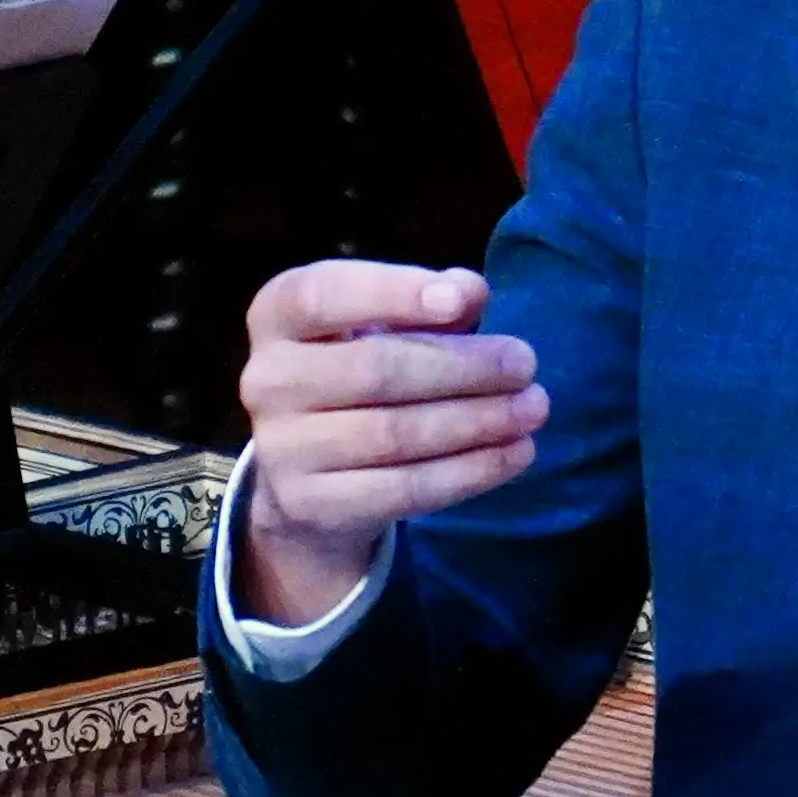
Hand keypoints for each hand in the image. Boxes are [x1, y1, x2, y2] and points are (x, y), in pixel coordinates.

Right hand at [232, 259, 544, 622]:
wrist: (309, 476)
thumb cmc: (358, 376)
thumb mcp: (386, 326)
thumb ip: (430, 301)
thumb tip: (471, 291)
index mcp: (276, 316)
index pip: (324, 294)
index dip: (393, 293)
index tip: (462, 302)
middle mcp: (265, 379)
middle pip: (374, 370)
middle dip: (462, 367)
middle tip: (525, 365)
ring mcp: (282, 448)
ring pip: (394, 434)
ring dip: (477, 421)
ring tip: (532, 409)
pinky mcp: (309, 505)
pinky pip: (403, 489)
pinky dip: (469, 472)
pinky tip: (515, 454)